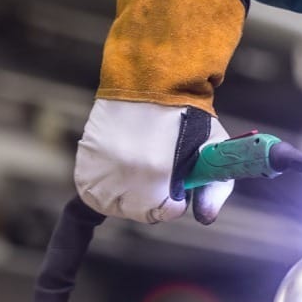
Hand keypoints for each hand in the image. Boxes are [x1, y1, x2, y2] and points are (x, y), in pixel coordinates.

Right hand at [74, 98, 232, 223]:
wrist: (154, 82)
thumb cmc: (189, 117)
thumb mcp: (213, 150)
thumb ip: (215, 190)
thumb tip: (205, 220)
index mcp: (161, 174)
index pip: (166, 212)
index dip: (175, 202)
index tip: (178, 189)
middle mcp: (128, 173)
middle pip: (138, 212)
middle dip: (152, 200)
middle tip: (159, 176)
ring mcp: (103, 164)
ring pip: (111, 204)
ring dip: (125, 196)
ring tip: (139, 172)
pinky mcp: (86, 155)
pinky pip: (90, 189)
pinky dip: (101, 186)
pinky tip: (118, 169)